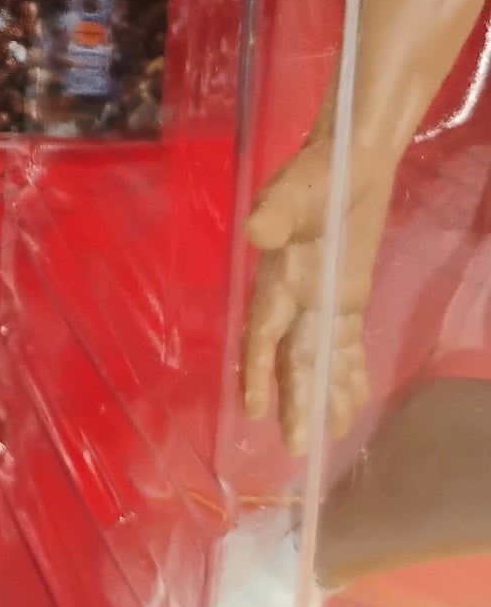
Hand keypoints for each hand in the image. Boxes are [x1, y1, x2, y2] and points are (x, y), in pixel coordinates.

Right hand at [243, 140, 389, 454]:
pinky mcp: (348, 296)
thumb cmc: (315, 174)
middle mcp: (296, 297)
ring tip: (332, 434)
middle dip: (294, 399)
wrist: (350, 161)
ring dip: (324, 394)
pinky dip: (350, 373)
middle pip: (293, 357)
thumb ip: (278, 214)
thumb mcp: (295, 192)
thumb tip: (257, 232)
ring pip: (320, 358)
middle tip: (299, 445)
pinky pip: (347, 344)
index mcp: (277, 278)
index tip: (253, 408)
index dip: (258, 370)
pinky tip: (353, 400)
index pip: (265, 334)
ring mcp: (323, 300)